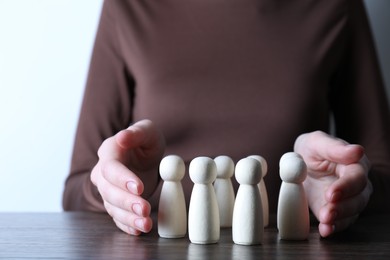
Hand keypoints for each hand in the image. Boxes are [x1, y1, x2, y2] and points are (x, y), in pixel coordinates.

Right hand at [91, 119, 164, 234]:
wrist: (144, 154)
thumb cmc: (146, 140)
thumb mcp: (147, 131)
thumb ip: (136, 133)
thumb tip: (122, 137)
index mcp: (109, 152)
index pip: (110, 168)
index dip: (122, 179)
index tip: (139, 187)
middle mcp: (103, 172)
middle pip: (108, 191)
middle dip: (126, 202)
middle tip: (145, 209)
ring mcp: (108, 189)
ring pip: (112, 207)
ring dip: (128, 217)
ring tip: (146, 224)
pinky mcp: (116, 203)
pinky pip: (117, 217)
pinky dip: (127, 225)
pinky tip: (138, 230)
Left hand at [294, 131, 371, 236]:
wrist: (299, 164)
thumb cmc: (311, 150)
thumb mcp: (316, 142)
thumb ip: (333, 147)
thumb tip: (358, 151)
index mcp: (354, 164)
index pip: (356, 177)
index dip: (346, 186)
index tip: (332, 194)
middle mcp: (356, 184)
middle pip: (358, 198)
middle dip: (344, 207)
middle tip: (328, 211)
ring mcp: (348, 200)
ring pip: (351, 212)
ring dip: (339, 219)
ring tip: (325, 222)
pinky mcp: (337, 212)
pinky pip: (340, 223)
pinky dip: (333, 228)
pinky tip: (325, 230)